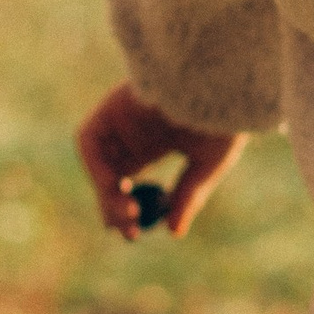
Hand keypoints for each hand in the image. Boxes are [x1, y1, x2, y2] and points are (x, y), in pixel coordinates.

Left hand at [77, 80, 248, 240]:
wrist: (221, 79)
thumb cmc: (224, 115)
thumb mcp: (209, 162)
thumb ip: (189, 194)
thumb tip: (173, 232)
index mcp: (158, 141)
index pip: (129, 182)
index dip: (127, 210)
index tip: (134, 235)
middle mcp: (134, 130)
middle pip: (110, 177)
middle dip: (114, 208)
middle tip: (128, 232)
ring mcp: (120, 118)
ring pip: (99, 165)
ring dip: (107, 195)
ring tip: (129, 213)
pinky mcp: (110, 107)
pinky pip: (89, 142)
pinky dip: (96, 169)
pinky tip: (119, 186)